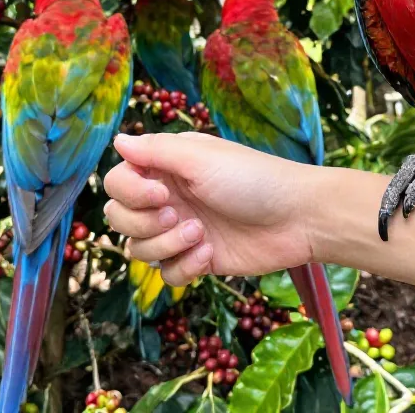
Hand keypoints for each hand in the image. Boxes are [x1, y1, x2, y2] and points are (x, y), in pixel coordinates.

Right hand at [104, 132, 318, 284]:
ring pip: (140, 250)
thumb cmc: (253, 178)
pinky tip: (209, 254)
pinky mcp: (197, 260)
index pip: (118, 182)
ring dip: (166, 245)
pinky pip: (167, 275)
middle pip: (120, 219)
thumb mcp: (202, 158)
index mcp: (167, 168)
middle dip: (143, 223)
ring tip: (200, 234)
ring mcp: (180, 231)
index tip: (162, 194)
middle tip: (179, 215)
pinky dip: (184, 267)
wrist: (297, 218)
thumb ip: (155, 151)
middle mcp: (168, 198)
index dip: (130, 193)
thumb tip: (117, 141)